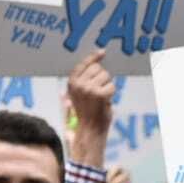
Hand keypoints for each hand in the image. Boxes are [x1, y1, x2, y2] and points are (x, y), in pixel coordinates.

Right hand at [66, 50, 114, 165]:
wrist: (89, 130)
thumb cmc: (86, 113)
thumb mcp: (77, 96)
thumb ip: (82, 81)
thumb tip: (95, 66)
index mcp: (71, 83)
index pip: (82, 64)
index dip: (93, 57)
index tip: (102, 52)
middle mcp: (78, 84)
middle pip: (98, 68)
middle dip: (102, 78)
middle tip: (99, 92)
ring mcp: (89, 89)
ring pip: (106, 76)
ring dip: (107, 86)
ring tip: (101, 98)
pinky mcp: (100, 94)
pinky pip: (112, 86)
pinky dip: (111, 94)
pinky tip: (105, 102)